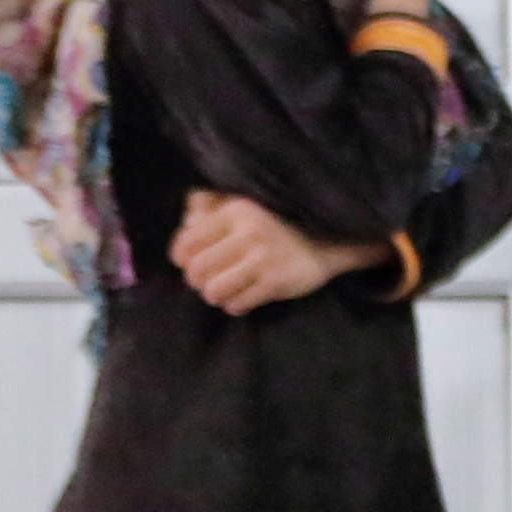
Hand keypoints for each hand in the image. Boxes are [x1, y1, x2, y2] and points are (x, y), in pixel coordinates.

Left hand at [171, 190, 385, 315]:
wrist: (329, 242)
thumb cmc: (276, 226)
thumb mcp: (244, 206)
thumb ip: (210, 207)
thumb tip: (185, 222)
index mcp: (236, 211)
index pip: (186, 242)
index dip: (181, 258)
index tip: (191, 263)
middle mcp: (249, 232)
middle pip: (196, 270)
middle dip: (198, 281)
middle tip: (210, 281)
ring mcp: (264, 258)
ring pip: (213, 290)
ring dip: (215, 296)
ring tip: (226, 291)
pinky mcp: (277, 281)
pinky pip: (238, 304)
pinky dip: (236, 305)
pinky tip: (245, 297)